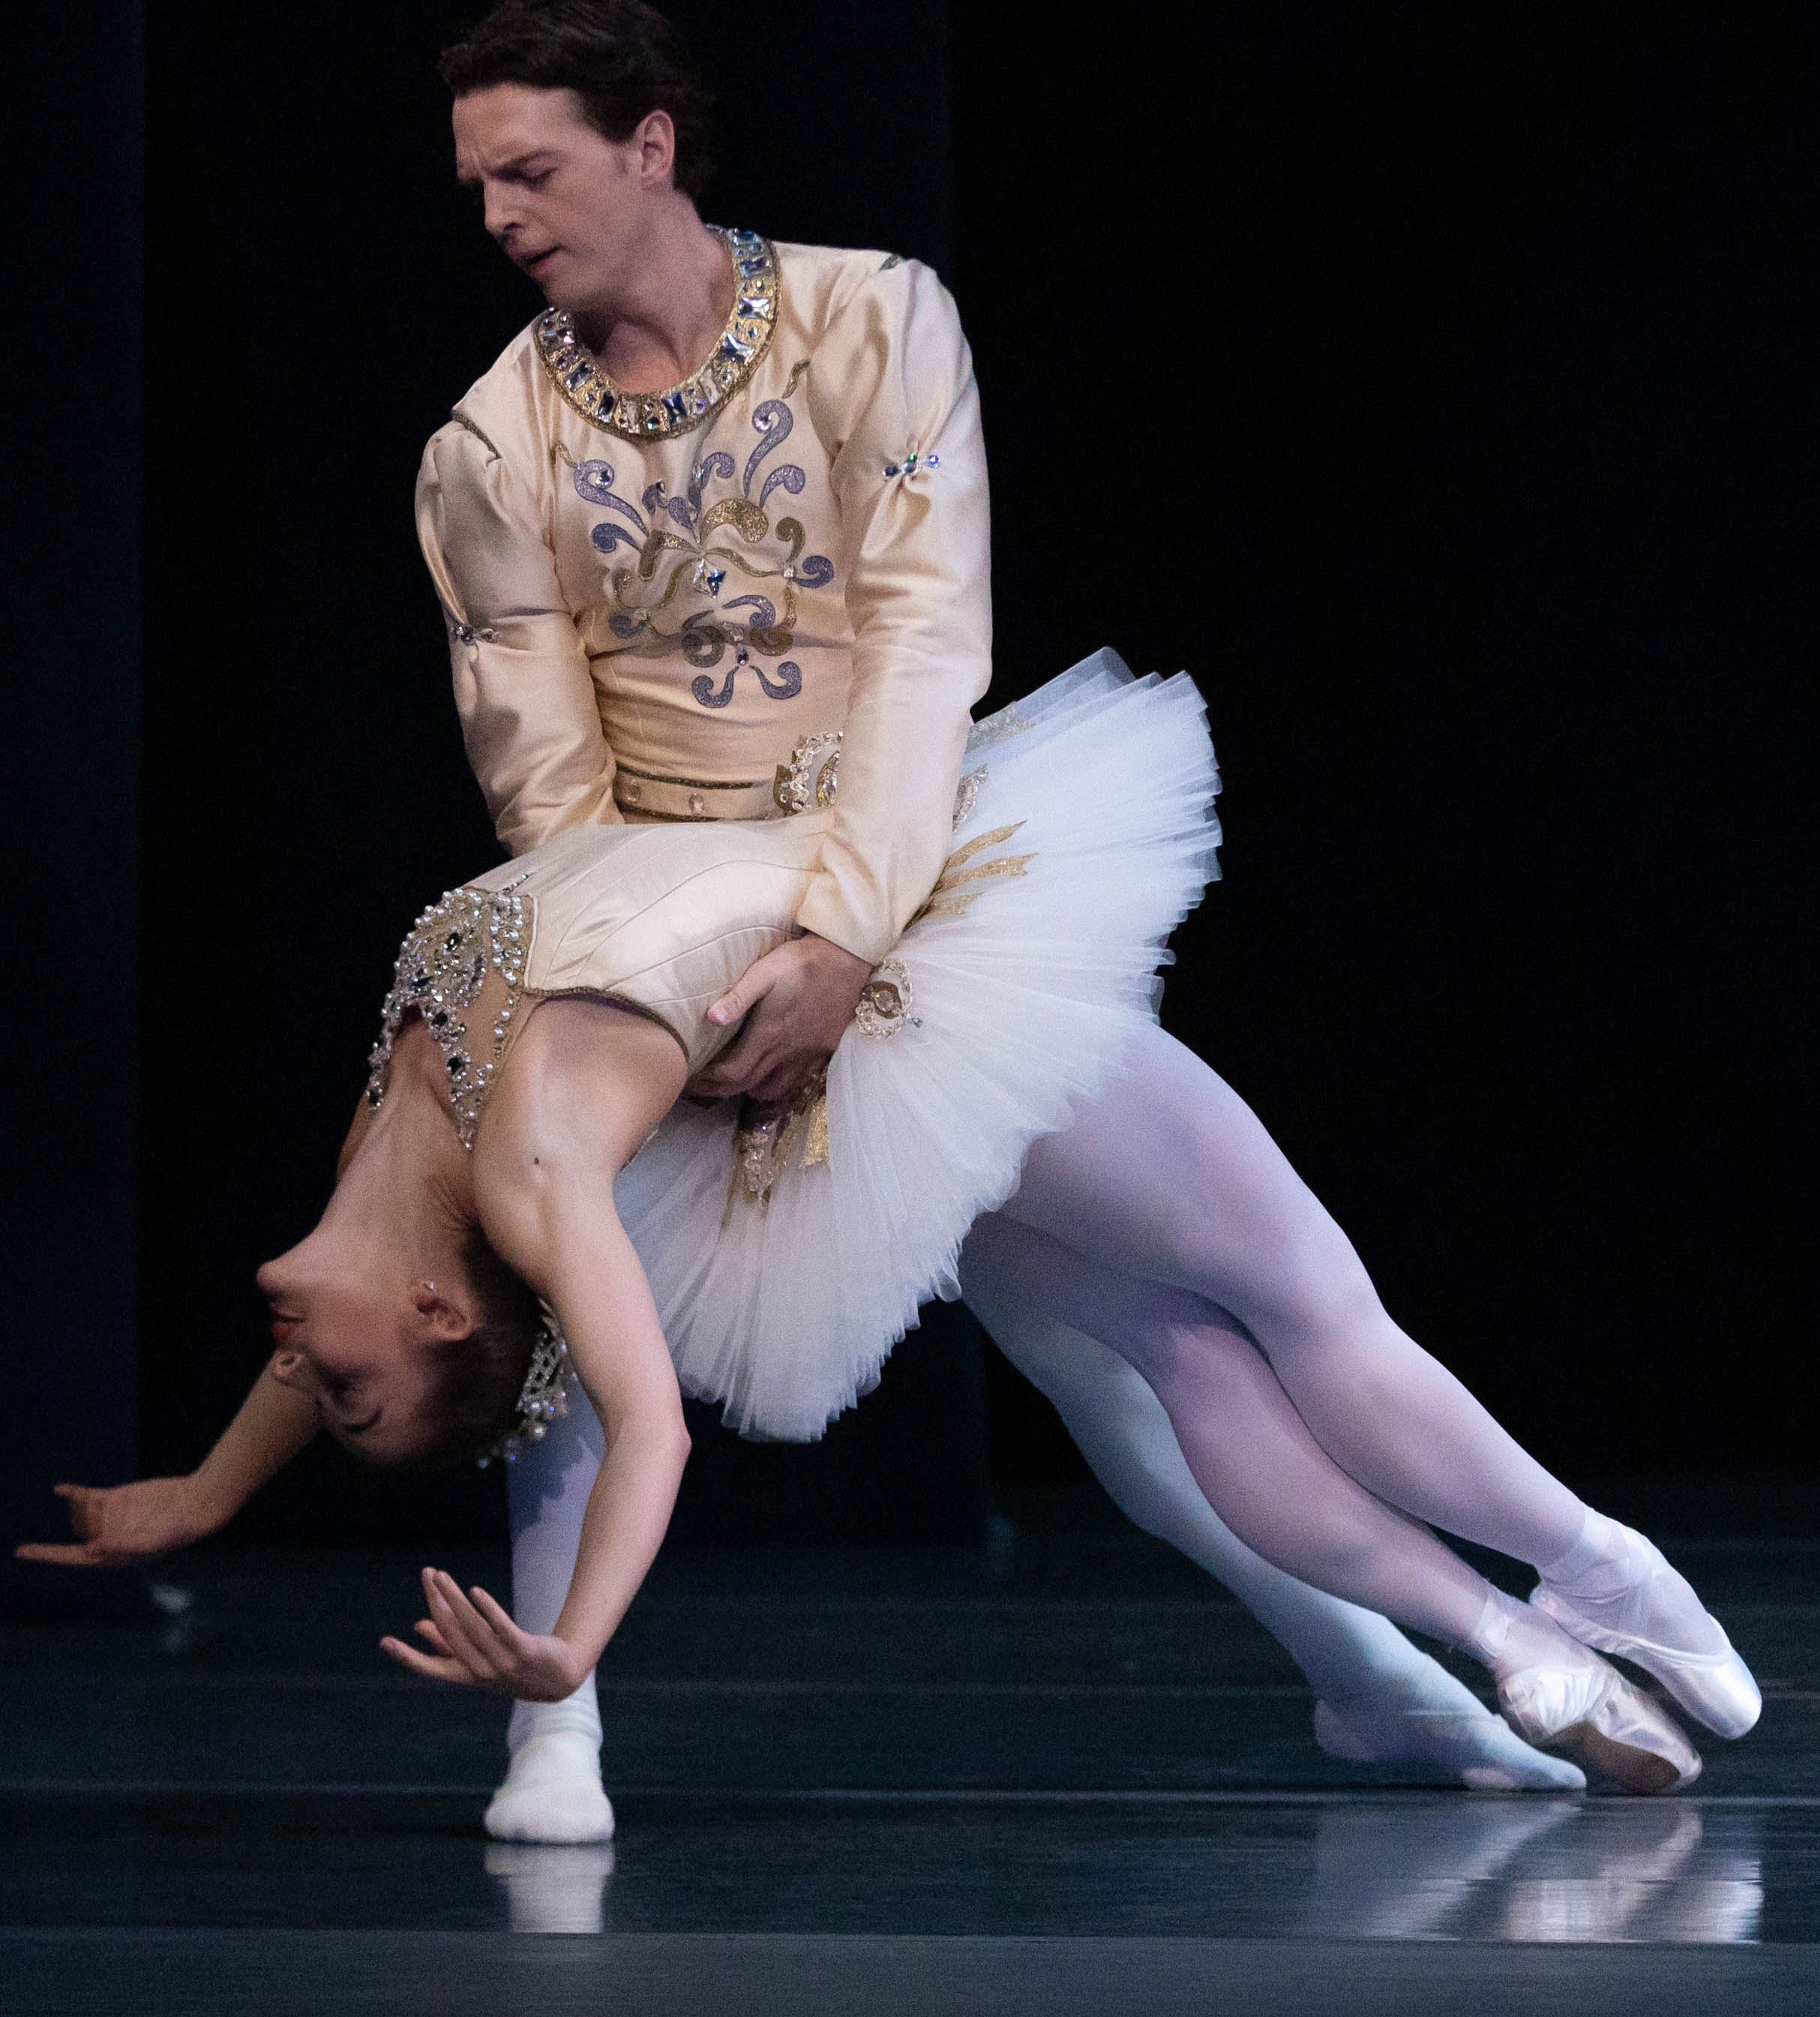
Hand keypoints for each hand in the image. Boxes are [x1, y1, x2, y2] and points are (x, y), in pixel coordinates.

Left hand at [14, 1477, 214, 1567]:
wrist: (194, 1504)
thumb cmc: (178, 1531)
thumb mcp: (150, 1543)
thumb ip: (121, 1547)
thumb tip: (89, 1549)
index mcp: (114, 1554)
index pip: (74, 1557)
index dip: (48, 1554)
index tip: (22, 1552)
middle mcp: (108, 1536)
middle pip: (79, 1530)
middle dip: (79, 1521)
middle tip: (101, 1509)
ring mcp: (111, 1516)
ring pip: (81, 1513)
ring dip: (79, 1506)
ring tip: (93, 1498)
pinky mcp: (118, 1497)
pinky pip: (89, 1496)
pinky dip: (74, 1493)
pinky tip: (60, 1489)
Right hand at [379, 1567, 590, 1700]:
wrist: (559, 1678)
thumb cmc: (512, 1666)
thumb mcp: (479, 1659)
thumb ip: (449, 1643)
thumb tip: (420, 1624)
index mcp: (466, 1676)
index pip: (430, 1668)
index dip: (407, 1656)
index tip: (384, 1641)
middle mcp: (481, 1672)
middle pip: (451, 1633)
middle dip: (436, 1601)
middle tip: (426, 1574)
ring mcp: (502, 1662)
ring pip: (472, 1627)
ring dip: (454, 1598)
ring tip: (441, 1575)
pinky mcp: (524, 1649)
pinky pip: (502, 1627)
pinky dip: (488, 1609)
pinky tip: (475, 1590)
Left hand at [686, 933, 871, 1104]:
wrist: (846, 959)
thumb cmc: (801, 961)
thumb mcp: (765, 971)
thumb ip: (738, 996)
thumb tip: (710, 1018)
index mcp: (769, 1034)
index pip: (733, 1073)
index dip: (709, 1080)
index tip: (692, 1075)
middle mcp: (787, 1051)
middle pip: (748, 1085)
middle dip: (721, 1089)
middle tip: (702, 1083)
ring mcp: (808, 1054)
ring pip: (774, 1088)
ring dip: (750, 1090)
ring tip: (734, 1080)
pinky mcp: (824, 1050)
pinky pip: (797, 1079)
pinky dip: (777, 1082)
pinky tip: (770, 1070)